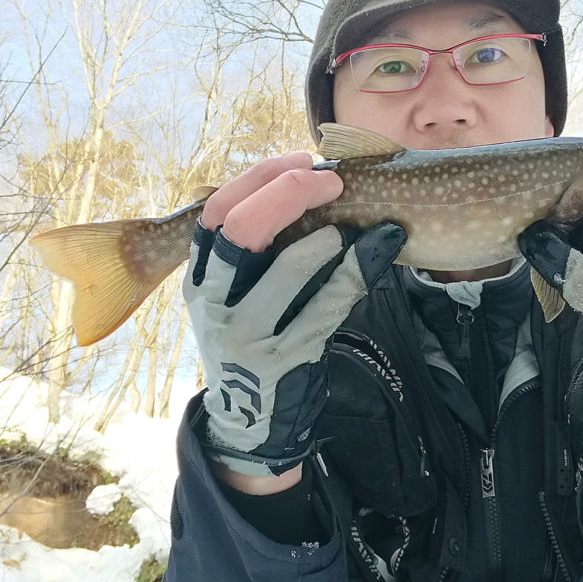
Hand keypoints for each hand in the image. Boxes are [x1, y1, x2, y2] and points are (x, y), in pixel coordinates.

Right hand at [185, 153, 405, 479]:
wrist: (252, 422)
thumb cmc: (256, 340)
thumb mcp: (238, 296)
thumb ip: (259, 249)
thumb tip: (310, 182)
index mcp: (201, 277)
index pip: (216, 210)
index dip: (259, 178)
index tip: (299, 160)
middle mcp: (214, 302)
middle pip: (240, 229)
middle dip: (288, 193)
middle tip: (332, 181)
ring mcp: (247, 334)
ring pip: (285, 270)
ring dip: (326, 238)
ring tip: (350, 226)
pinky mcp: (284, 359)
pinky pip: (325, 308)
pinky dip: (356, 273)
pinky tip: (381, 249)